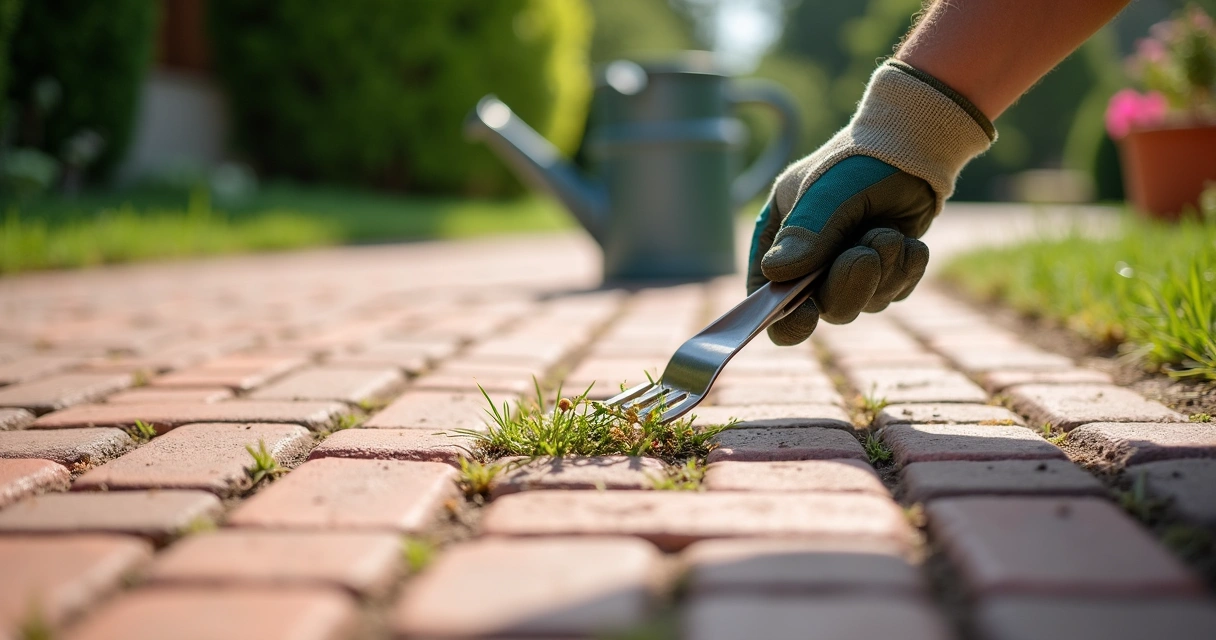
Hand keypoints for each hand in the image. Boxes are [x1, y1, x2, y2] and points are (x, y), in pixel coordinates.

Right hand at [747, 60, 995, 345]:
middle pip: (823, 307)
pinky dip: (906, 269)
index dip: (780, 317)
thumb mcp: (828, 191)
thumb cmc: (857, 161)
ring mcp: (847, 270)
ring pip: (864, 304)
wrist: (912, 146)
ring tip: (889, 231)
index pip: (766, 297)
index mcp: (776, 240)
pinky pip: (895, 292)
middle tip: (865, 254)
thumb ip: (807, 232)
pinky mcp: (884, 274)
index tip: (805, 316)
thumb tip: (777, 275)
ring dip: (883, 271)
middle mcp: (809, 263)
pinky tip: (908, 240)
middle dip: (848, 285)